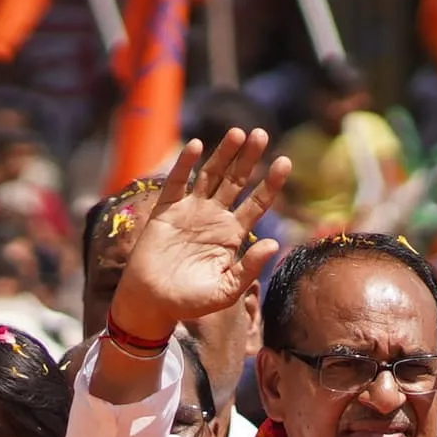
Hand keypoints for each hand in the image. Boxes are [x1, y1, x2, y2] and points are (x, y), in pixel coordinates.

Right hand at [110, 130, 289, 341]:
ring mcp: (190, 211)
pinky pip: (177, 183)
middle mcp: (215, 217)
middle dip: (249, 158)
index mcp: (233, 234)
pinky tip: (197, 145)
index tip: (285, 162)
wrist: (151, 304)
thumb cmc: (190, 302)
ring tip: (238, 133)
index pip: (257, 202)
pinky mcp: (166, 211)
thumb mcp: (225, 291)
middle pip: (236, 181)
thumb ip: (249, 269)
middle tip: (261, 134)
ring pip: (210, 176)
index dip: (271, 183)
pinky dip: (185, 164)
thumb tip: (274, 243)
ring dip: (223, 154)